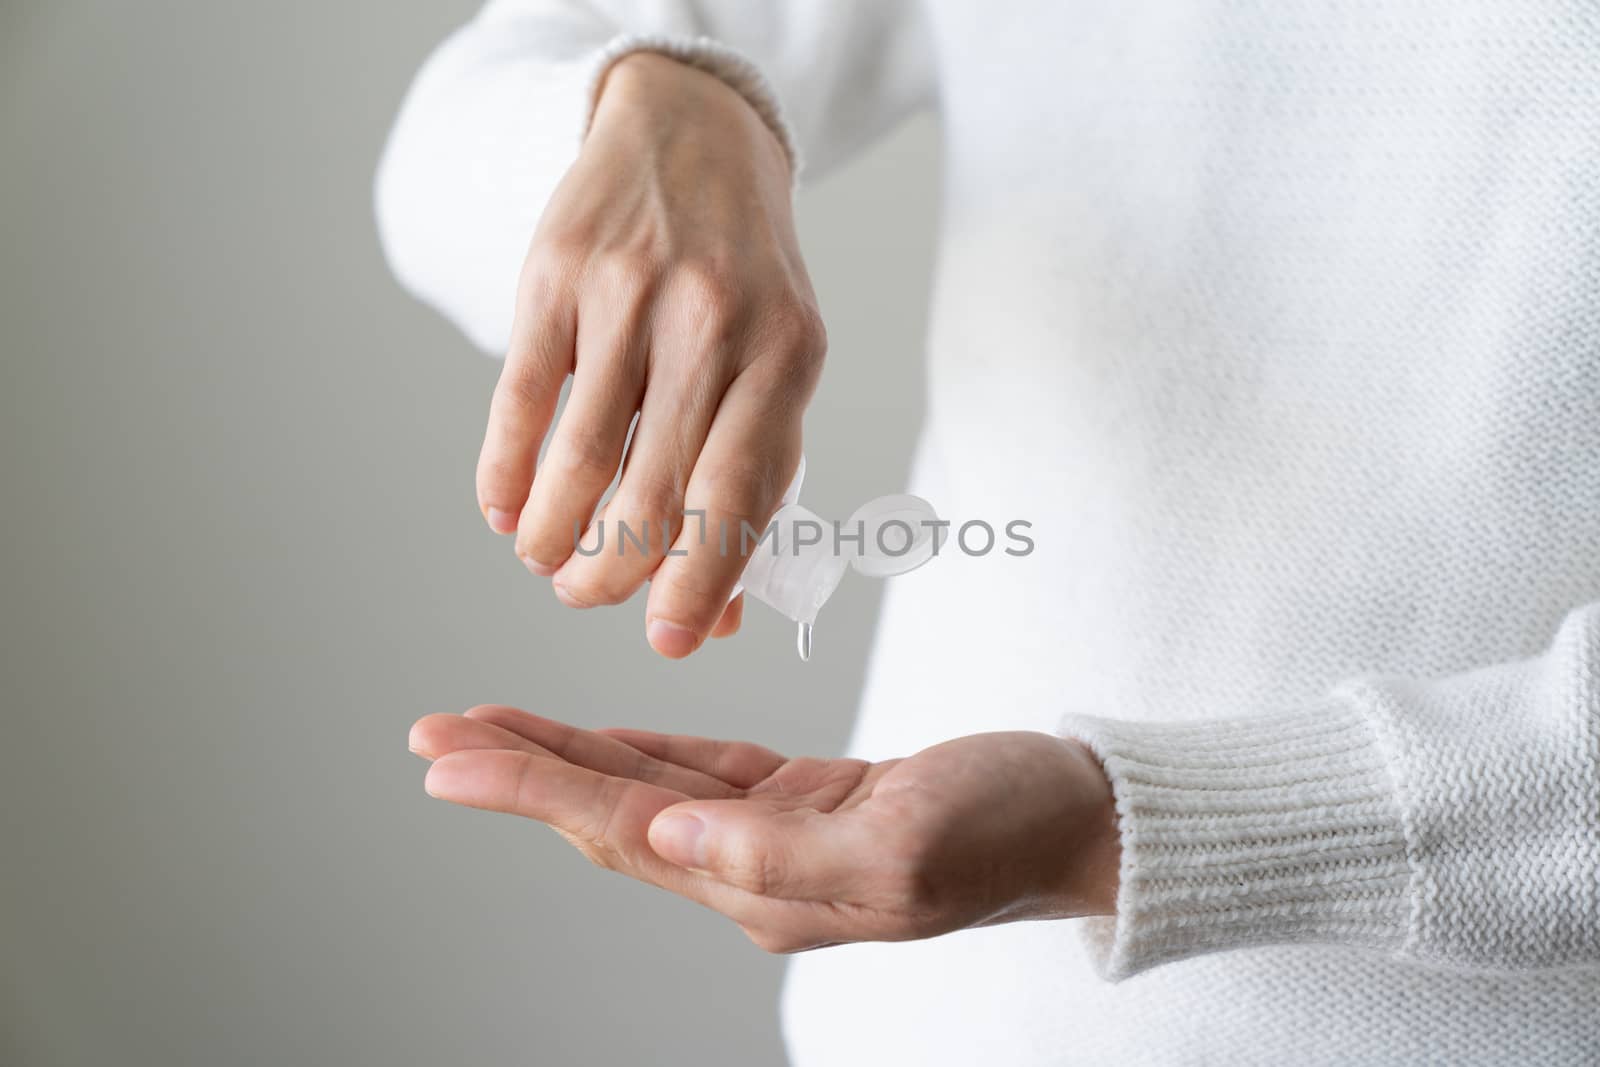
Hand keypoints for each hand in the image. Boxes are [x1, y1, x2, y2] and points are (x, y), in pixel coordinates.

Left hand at [409, 707, 1120, 951]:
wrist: (1083, 819)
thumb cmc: (1011, 827)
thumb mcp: (905, 845)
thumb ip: (780, 852)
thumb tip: (665, 837)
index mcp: (768, 887)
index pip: (621, 830)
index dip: (530, 789)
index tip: (449, 756)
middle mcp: (754, 870)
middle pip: (611, 814)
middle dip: (519, 772)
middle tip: (434, 735)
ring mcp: (777, 836)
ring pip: (644, 790)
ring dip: (563, 758)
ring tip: (486, 730)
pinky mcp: (806, 799)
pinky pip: (699, 772)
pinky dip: (638, 749)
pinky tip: (594, 740)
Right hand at [477, 52, 823, 658]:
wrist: (691, 135)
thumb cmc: (744, 278)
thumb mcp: (776, 364)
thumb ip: (752, 484)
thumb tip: (713, 620)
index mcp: (787, 355)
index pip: (740, 494)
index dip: (698, 582)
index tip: (664, 641)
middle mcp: (713, 322)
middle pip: (651, 494)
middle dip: (608, 575)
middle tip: (584, 595)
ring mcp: (630, 292)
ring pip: (577, 459)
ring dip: (550, 537)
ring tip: (544, 559)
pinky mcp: (556, 272)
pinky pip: (519, 403)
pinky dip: (504, 475)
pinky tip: (505, 508)